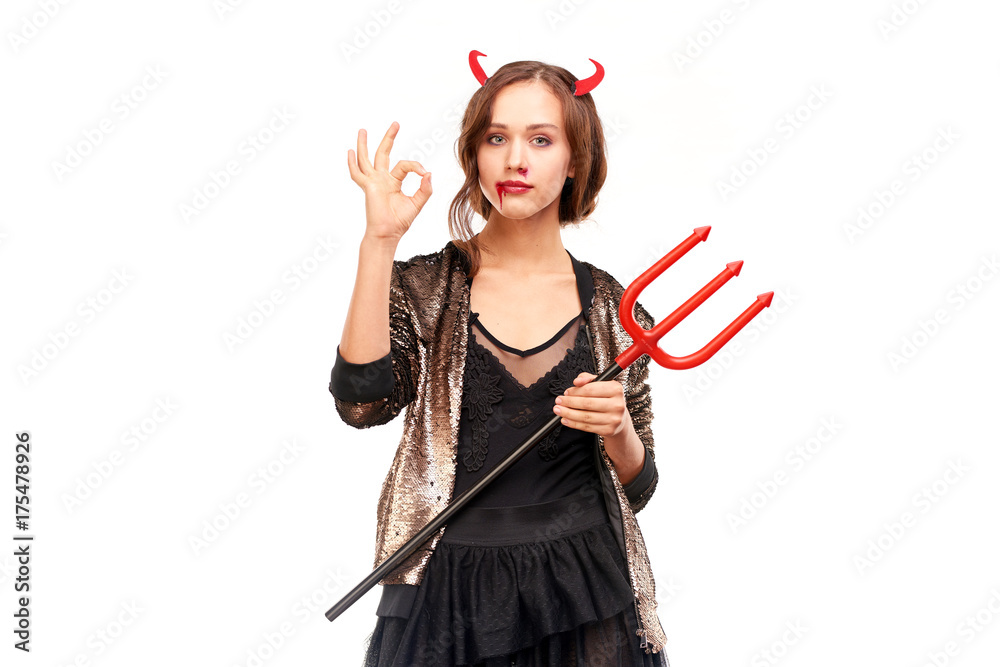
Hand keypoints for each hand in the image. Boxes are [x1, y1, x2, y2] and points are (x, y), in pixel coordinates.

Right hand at [347, 121, 432, 241]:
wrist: (388, 234)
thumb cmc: (400, 221)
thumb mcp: (417, 203)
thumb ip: (425, 189)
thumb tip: (428, 173)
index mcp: (393, 182)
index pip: (404, 165)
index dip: (415, 166)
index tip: (424, 172)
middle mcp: (382, 179)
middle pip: (383, 153)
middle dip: (389, 138)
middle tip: (396, 124)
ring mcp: (373, 182)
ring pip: (367, 159)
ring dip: (364, 144)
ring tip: (363, 130)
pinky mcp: (368, 187)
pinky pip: (358, 174)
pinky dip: (352, 163)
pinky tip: (350, 152)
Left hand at [552, 372, 629, 438]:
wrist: (619, 418)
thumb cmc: (607, 398)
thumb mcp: (600, 384)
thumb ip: (587, 378)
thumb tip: (577, 381)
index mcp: (616, 389)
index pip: (590, 389)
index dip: (575, 391)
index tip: (566, 392)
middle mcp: (617, 404)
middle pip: (587, 403)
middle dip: (569, 402)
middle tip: (558, 401)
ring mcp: (614, 419)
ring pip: (585, 417)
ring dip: (568, 413)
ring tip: (558, 410)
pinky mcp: (609, 430)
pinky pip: (587, 427)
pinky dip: (573, 423)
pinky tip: (565, 419)